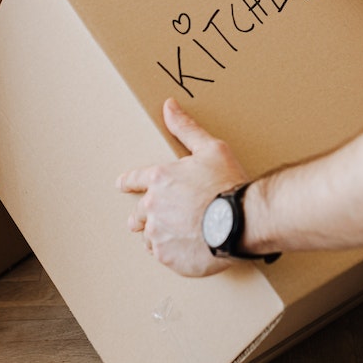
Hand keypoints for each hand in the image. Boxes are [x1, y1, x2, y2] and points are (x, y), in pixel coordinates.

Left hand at [116, 98, 249, 276]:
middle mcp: (153, 207)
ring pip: (150, 237)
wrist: (240, 220)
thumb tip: (168, 106)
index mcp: (160, 179)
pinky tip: (186, 250)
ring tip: (174, 236)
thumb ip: (186, 129)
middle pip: (138, 214)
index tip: (121, 185)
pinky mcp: (168, 257)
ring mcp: (158, 234)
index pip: (136, 179)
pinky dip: (173, 253)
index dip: (128, 182)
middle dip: (141, 216)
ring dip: (159, 235)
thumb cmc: (227, 184)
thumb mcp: (210, 149)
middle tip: (144, 222)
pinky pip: (164, 255)